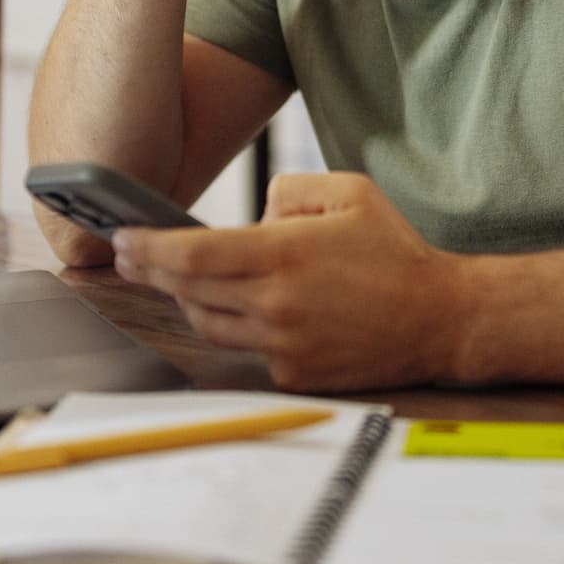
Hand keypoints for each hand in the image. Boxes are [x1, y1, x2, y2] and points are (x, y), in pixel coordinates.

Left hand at [110, 173, 471, 390]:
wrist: (440, 319)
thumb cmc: (395, 252)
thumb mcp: (348, 192)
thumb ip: (289, 191)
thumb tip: (253, 215)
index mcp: (284, 254)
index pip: (191, 255)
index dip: (147, 248)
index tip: (123, 239)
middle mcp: (276, 303)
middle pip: (187, 291)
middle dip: (151, 272)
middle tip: (130, 256)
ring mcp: (283, 344)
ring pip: (208, 323)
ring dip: (187, 301)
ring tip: (179, 279)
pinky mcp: (295, 372)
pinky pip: (246, 348)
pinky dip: (237, 326)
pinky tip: (244, 308)